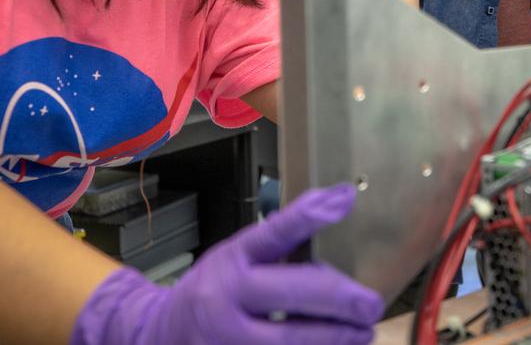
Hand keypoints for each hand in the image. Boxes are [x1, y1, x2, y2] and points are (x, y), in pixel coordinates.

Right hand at [71, 184, 383, 344]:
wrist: (159, 334)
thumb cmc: (212, 290)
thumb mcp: (239, 255)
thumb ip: (284, 238)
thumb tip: (336, 203)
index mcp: (233, 259)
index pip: (274, 231)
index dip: (309, 215)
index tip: (344, 200)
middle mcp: (227, 296)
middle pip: (293, 292)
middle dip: (340, 298)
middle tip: (370, 303)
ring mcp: (226, 338)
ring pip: (289, 340)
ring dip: (334, 338)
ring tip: (361, 332)